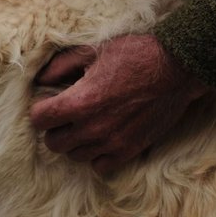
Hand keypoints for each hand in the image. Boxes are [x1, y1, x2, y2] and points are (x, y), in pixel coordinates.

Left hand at [30, 35, 209, 173]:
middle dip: (56, 127)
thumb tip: (39, 79)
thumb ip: (63, 65)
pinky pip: (100, 166)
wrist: (176, 68)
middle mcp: (92, 127)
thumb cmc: (135, 54)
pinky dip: (96, 155)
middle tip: (68, 113)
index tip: (50, 103)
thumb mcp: (95, 50)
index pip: (40, 119)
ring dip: (76, 141)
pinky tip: (103, 138)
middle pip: (53, 142)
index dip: (41, 109)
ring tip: (87, 124)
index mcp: (80, 101)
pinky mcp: (129, 149)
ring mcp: (111, 142)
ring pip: (75, 155)